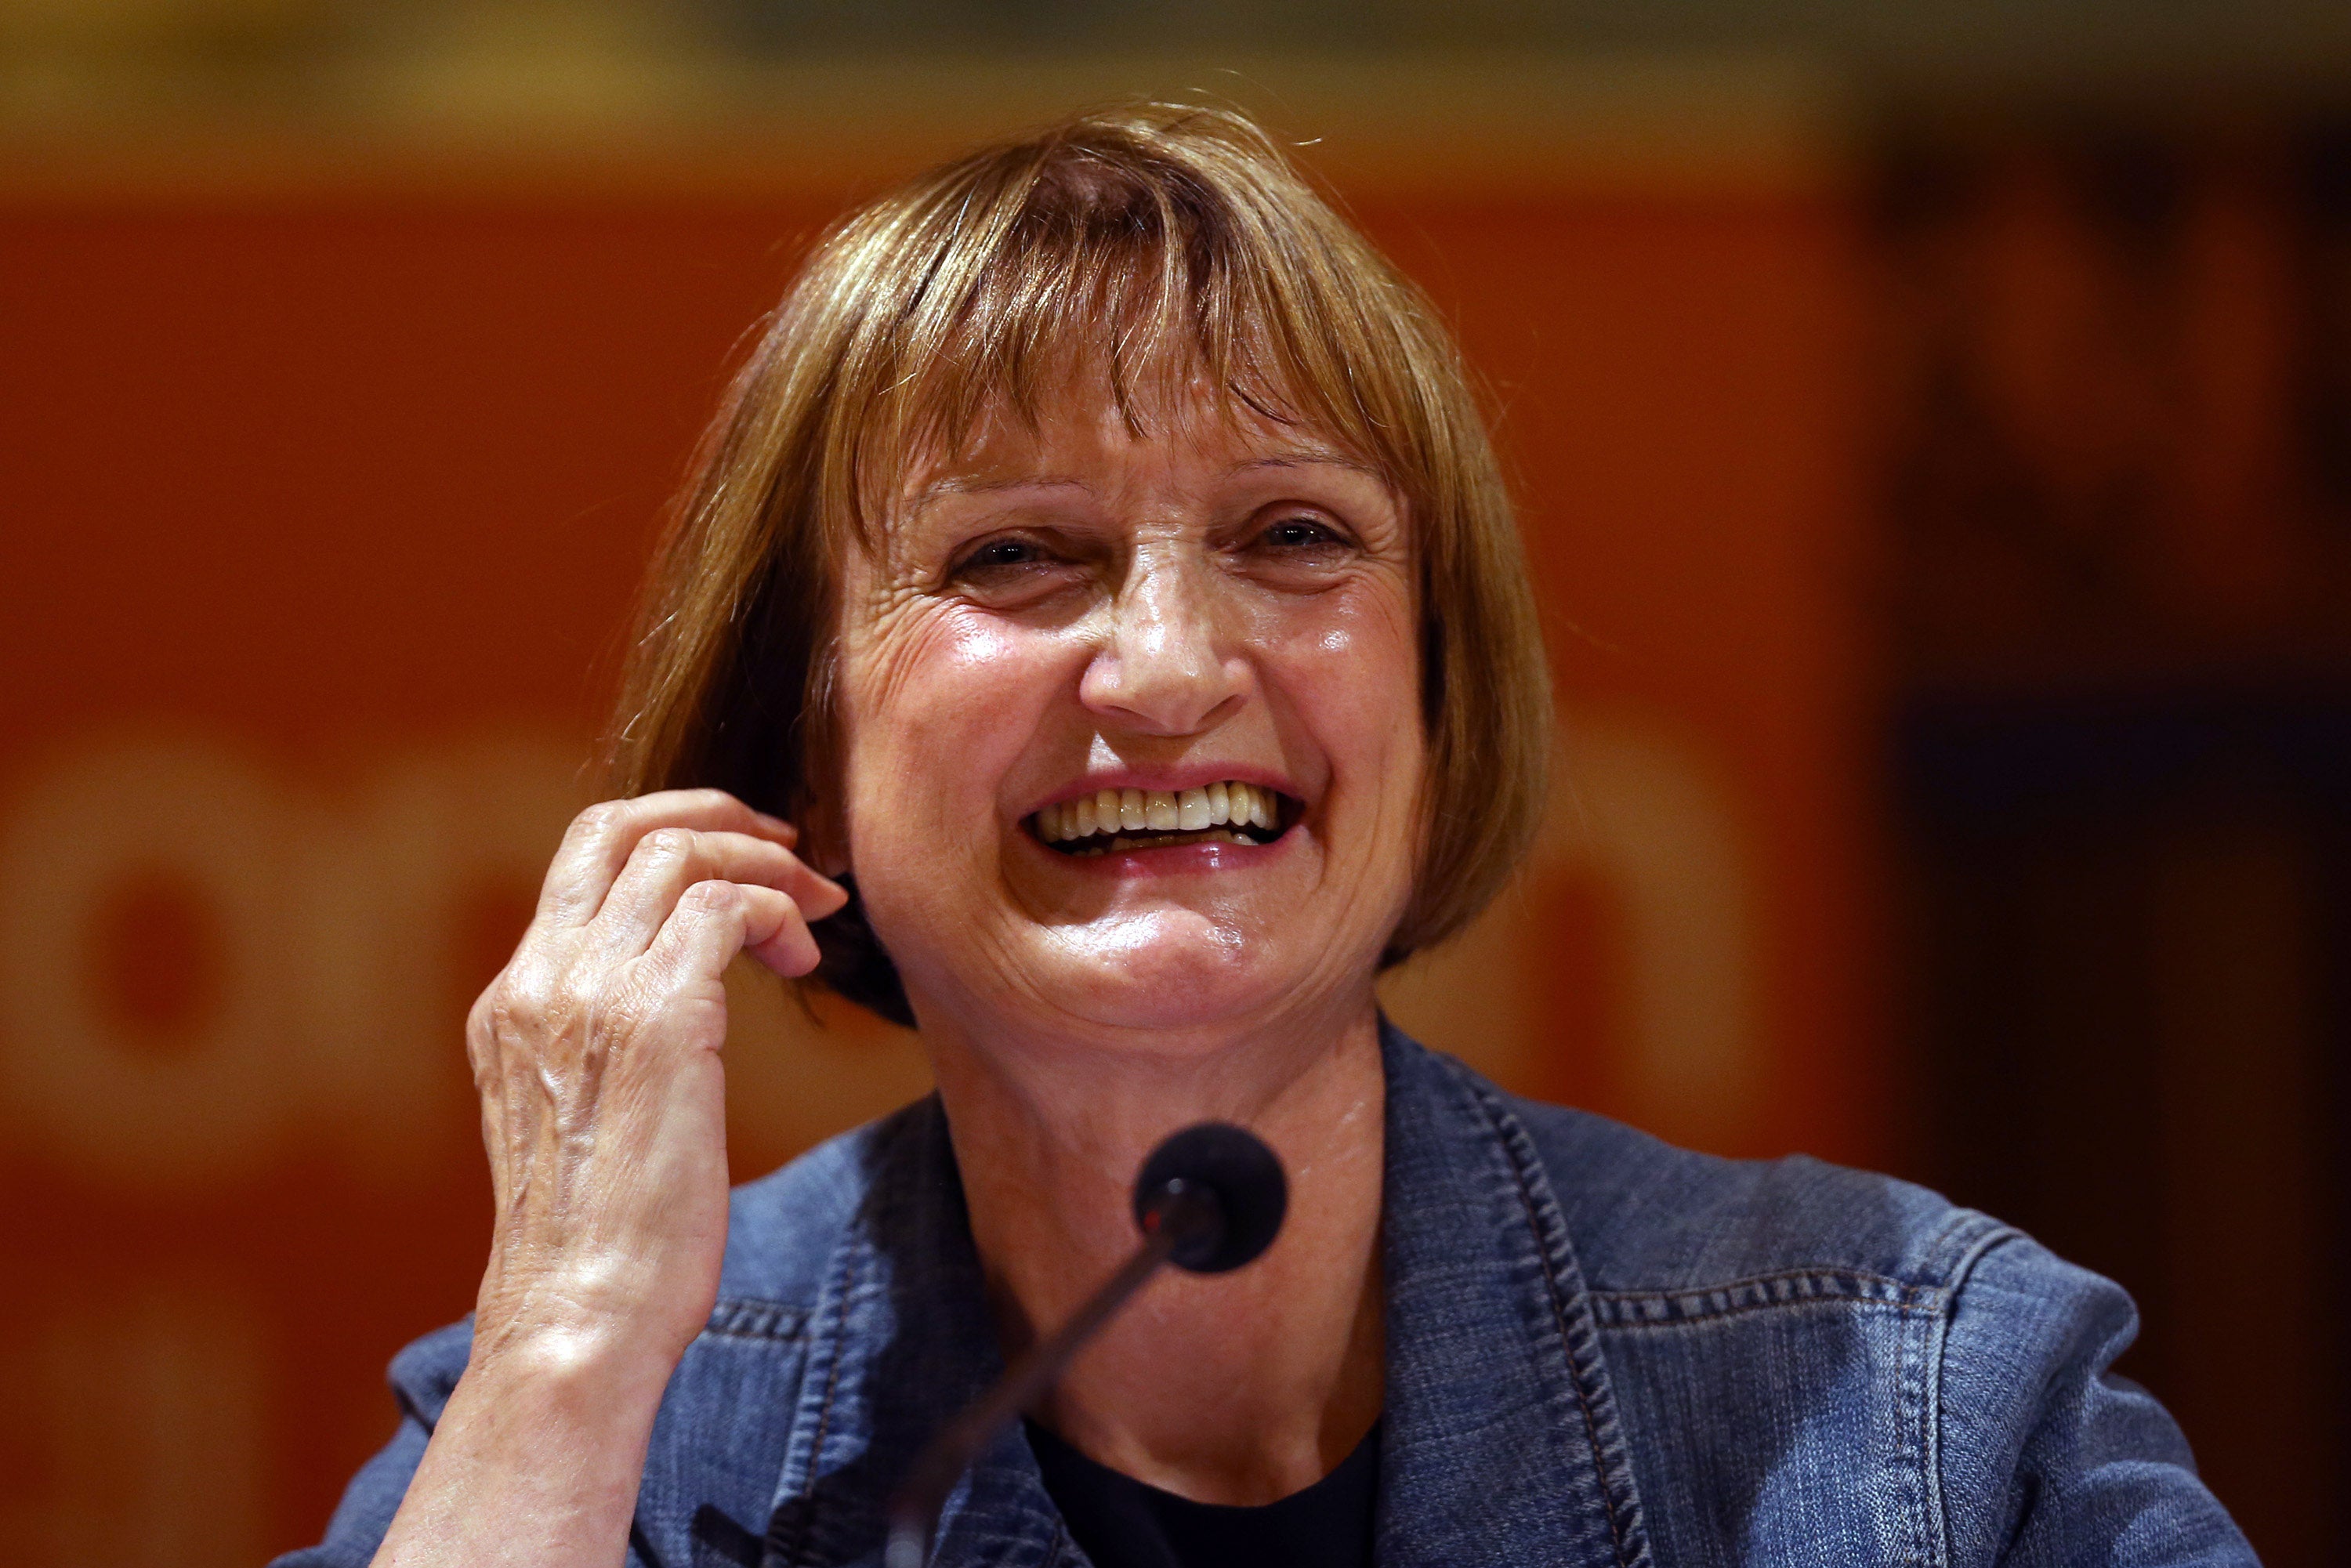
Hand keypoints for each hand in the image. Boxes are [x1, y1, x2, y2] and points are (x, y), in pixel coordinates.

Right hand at [463, 789, 846, 1386]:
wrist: (580, 1313)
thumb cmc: (602, 1243)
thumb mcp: (580, 1119)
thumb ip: (602, 1045)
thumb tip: (679, 1008)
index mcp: (512, 1003)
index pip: (581, 862)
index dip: (669, 836)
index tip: (743, 861)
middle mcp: (540, 982)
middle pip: (616, 827)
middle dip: (716, 815)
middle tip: (791, 847)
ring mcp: (591, 994)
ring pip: (678, 855)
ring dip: (765, 865)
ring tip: (817, 909)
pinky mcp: (658, 1019)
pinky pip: (724, 907)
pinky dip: (775, 909)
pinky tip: (803, 956)